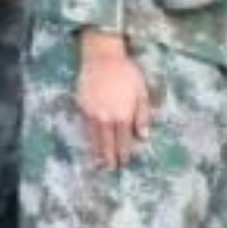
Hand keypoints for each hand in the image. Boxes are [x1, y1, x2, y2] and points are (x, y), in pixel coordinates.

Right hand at [75, 30, 150, 168]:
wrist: (102, 57)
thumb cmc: (126, 72)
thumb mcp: (141, 92)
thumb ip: (142, 115)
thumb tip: (144, 136)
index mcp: (124, 115)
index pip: (124, 141)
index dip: (124, 153)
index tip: (124, 163)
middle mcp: (107, 118)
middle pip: (108, 143)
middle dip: (110, 158)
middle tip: (110, 170)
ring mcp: (93, 113)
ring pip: (95, 138)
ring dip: (97, 152)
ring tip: (98, 164)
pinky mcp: (82, 106)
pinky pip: (85, 127)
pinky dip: (87, 137)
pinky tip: (89, 143)